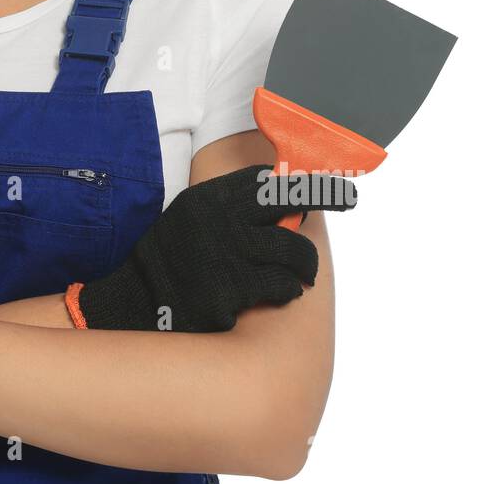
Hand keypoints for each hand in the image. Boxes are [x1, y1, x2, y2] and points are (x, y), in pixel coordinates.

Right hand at [65, 164, 353, 332]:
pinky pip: (282, 285)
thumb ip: (228, 208)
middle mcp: (219, 219)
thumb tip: (279, 199)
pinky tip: (279, 293)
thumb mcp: (190, 219)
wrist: (134, 303)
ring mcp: (226, 253)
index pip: (265, 179)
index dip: (298, 183)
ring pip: (293, 249)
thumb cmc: (170, 262)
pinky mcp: (232, 289)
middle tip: (349, 198)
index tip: (322, 185)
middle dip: (326, 196)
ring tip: (300, 275)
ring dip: (304, 265)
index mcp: (209, 198)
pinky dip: (287, 290)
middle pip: (289, 199)